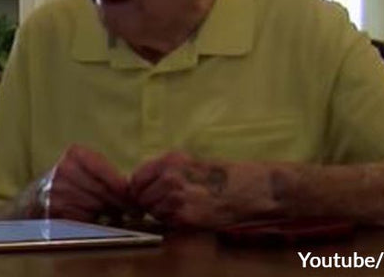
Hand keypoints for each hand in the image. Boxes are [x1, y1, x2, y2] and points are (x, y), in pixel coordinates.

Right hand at [39, 145, 127, 221]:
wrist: (39, 194)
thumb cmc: (73, 180)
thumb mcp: (87, 166)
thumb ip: (107, 174)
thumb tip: (132, 192)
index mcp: (76, 154)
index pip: (104, 170)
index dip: (121, 186)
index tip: (133, 196)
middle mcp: (65, 169)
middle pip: (101, 190)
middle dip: (120, 203)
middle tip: (133, 210)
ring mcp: (57, 189)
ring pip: (95, 205)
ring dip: (108, 213)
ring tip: (115, 214)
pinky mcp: (54, 208)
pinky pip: (83, 218)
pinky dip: (93, 220)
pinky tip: (95, 218)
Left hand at [128, 152, 276, 227]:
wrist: (247, 189)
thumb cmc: (220, 174)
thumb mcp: (188, 161)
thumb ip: (163, 169)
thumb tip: (140, 181)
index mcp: (169, 160)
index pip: (136, 178)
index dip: (139, 187)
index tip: (144, 192)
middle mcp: (170, 177)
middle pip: (141, 196)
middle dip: (149, 201)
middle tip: (163, 202)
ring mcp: (176, 198)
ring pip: (152, 211)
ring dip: (160, 212)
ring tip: (178, 207)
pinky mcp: (185, 217)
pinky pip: (166, 222)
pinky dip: (172, 221)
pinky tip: (187, 214)